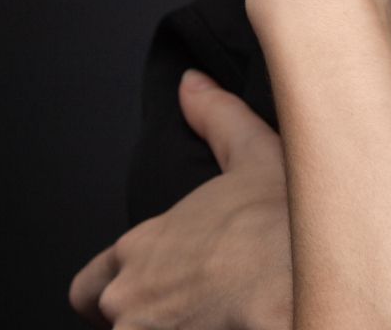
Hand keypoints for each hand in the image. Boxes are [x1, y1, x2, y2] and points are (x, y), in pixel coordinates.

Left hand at [69, 70, 293, 329]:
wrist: (301, 283)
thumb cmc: (281, 225)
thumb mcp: (254, 154)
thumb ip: (216, 118)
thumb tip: (191, 84)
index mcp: (140, 248)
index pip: (90, 287)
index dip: (113, 292)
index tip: (144, 295)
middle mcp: (128, 299)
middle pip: (114, 322)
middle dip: (145, 321)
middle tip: (193, 313)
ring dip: (172, 328)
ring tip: (220, 318)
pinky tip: (231, 327)